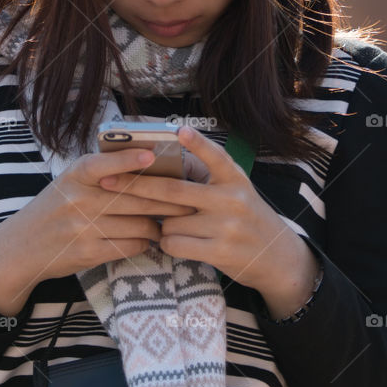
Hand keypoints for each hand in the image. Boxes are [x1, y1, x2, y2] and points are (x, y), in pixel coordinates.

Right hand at [0, 143, 196, 312]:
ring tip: (171, 223)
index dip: (129, 159)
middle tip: (190, 200)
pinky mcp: (89, 253)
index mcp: (75, 175)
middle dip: (168, 201)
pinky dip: (144, 243)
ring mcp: (83, 228)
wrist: (22, 247)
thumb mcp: (69, 182)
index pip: (103, 163)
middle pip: (134, 198)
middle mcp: (78, 199)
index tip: (152, 156)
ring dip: (158, 225)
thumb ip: (100, 173)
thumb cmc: (55, 208)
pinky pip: (130, 245)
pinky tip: (149, 239)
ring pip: (138, 224)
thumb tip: (148, 164)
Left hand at [99, 124, 320, 316]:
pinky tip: (175, 241)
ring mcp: (227, 227)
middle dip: (137, 186)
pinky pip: (175, 244)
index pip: (215, 156)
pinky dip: (167, 243)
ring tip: (171, 225)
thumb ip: (207, 179)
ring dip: (161, 224)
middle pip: (174, 191)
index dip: (197, 143)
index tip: (179, 130)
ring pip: (170, 222)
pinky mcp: (221, 252)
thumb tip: (160, 168)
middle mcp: (232, 200)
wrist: (276, 256)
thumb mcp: (235, 191)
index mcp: (235, 179)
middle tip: (109, 181)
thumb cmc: (244, 217)